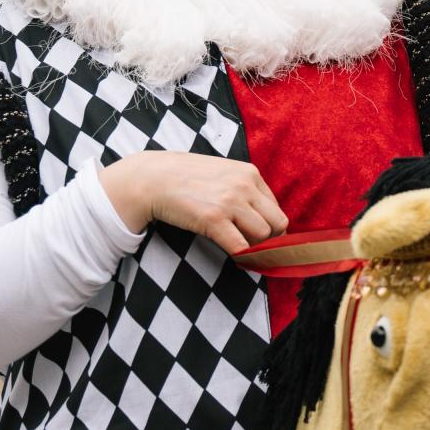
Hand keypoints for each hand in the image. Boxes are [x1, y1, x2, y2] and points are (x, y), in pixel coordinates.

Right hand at [99, 152, 288, 255]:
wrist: (152, 178)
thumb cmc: (185, 177)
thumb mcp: (223, 173)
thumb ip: (243, 189)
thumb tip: (260, 217)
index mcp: (250, 173)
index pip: (276, 208)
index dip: (269, 226)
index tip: (259, 237)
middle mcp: (245, 185)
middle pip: (277, 223)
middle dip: (269, 239)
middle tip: (253, 247)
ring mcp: (230, 202)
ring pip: (264, 236)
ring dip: (254, 248)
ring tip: (240, 248)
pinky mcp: (214, 219)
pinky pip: (241, 247)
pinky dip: (242, 256)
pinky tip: (233, 255)